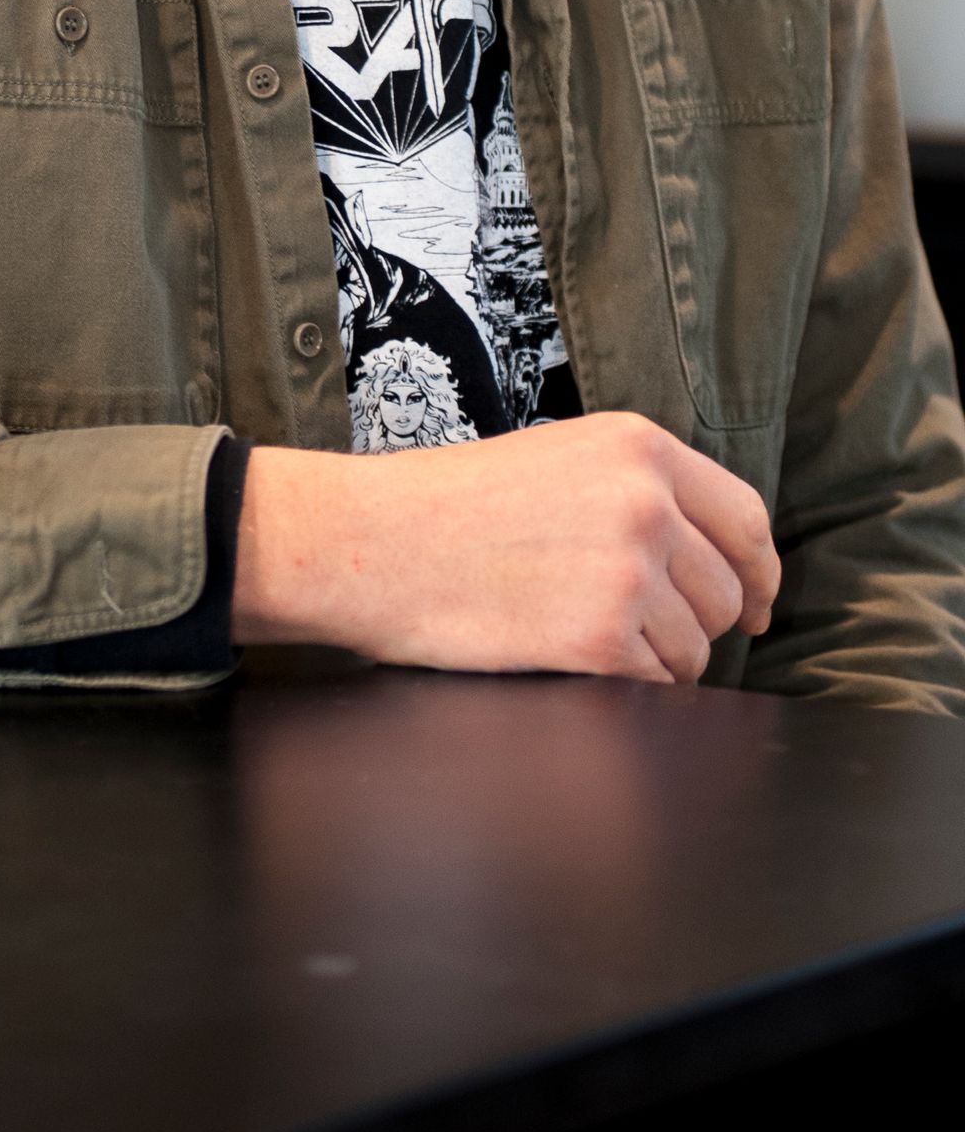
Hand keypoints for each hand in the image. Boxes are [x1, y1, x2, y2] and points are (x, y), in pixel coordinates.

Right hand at [233, 413, 780, 683]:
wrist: (374, 540)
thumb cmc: (451, 506)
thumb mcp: (559, 458)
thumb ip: (639, 490)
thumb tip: (717, 559)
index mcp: (638, 446)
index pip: (746, 520)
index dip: (758, 573)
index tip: (755, 606)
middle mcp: (646, 502)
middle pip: (726, 592)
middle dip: (697, 622)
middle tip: (638, 629)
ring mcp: (629, 570)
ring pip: (696, 646)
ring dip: (657, 658)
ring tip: (582, 634)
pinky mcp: (602, 637)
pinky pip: (657, 683)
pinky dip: (626, 685)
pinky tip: (570, 657)